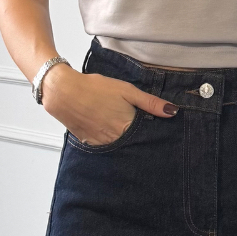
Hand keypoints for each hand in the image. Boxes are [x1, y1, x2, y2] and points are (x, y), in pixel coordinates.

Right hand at [41, 66, 177, 144]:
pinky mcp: (89, 143)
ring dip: (124, 142)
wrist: (64, 92)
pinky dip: (109, 142)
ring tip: (120, 128)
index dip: (152, 134)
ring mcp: (101, 143)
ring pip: (119, 147)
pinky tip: (107, 130)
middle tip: (138, 130)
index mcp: (127, 127)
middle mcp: (115, 139)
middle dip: (139, 140)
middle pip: (133, 144)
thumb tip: (172, 111)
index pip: (146, 137)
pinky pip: (104, 147)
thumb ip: (150, 103)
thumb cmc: (96, 88)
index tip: (157, 132)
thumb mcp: (127, 90)